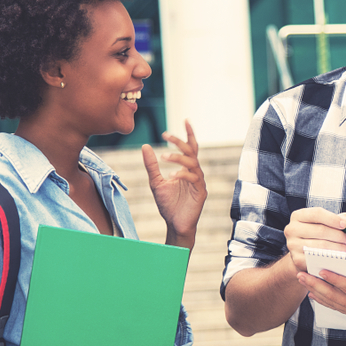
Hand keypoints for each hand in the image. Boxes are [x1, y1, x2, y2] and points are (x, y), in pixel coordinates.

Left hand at [143, 119, 206, 248]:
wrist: (175, 224)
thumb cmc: (168, 205)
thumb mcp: (155, 182)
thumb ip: (152, 165)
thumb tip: (145, 146)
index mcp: (187, 169)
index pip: (190, 148)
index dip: (189, 134)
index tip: (185, 120)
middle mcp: (195, 173)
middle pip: (191, 151)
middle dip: (179, 142)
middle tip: (165, 136)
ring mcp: (199, 182)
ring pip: (192, 163)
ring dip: (178, 158)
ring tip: (164, 158)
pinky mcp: (201, 192)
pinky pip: (193, 179)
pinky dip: (183, 175)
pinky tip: (172, 176)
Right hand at [284, 208, 345, 272]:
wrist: (302, 252)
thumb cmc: (316, 234)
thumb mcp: (325, 222)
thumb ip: (339, 219)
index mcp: (298, 216)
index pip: (317, 214)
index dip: (333, 219)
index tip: (345, 225)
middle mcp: (292, 229)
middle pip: (320, 230)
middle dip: (338, 235)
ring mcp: (293, 245)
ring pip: (321, 245)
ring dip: (337, 247)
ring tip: (345, 247)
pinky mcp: (297, 259)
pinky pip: (318, 258)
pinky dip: (330, 257)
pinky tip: (337, 256)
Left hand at [298, 270, 345, 345]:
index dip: (337, 280)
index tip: (324, 271)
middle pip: (335, 295)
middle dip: (317, 284)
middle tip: (301, 274)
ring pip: (332, 300)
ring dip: (316, 290)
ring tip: (302, 279)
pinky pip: (336, 306)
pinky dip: (323, 299)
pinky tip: (313, 293)